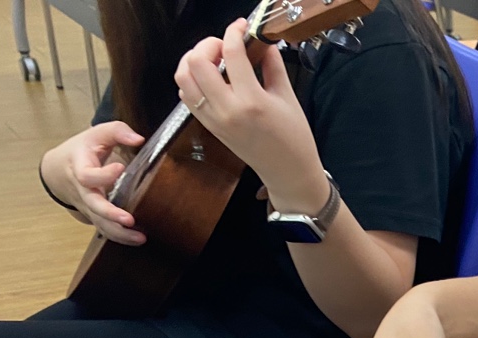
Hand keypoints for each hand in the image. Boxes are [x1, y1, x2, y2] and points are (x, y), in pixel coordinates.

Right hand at [40, 122, 146, 243]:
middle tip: (128, 219)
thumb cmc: (82, 150)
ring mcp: (87, 205)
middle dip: (109, 213)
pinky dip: (119, 237)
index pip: (86, 174)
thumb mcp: (97, 134)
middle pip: (92, 204)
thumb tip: (138, 138)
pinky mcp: (94, 215)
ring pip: (99, 222)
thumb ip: (117, 131)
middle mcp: (82, 189)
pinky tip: (136, 240)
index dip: (102, 174)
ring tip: (139, 238)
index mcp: (79, 167)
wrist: (58, 169)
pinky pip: (104, 229)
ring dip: (118, 233)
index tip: (121, 167)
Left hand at [174, 20, 327, 211]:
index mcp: (252, 101)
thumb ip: (273, 66)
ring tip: (213, 60)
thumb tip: (263, 43)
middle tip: (224, 45)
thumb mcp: (288, 98)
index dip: (234, 32)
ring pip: (184, 78)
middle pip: (196, 62)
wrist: (287, 172)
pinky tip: (210, 79)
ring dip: (194, 61)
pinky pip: (187, 96)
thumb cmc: (294, 138)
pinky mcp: (209, 126)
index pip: (232, 53)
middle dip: (208, 45)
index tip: (241, 26)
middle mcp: (227, 109)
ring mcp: (214, 119)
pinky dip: (192, 81)